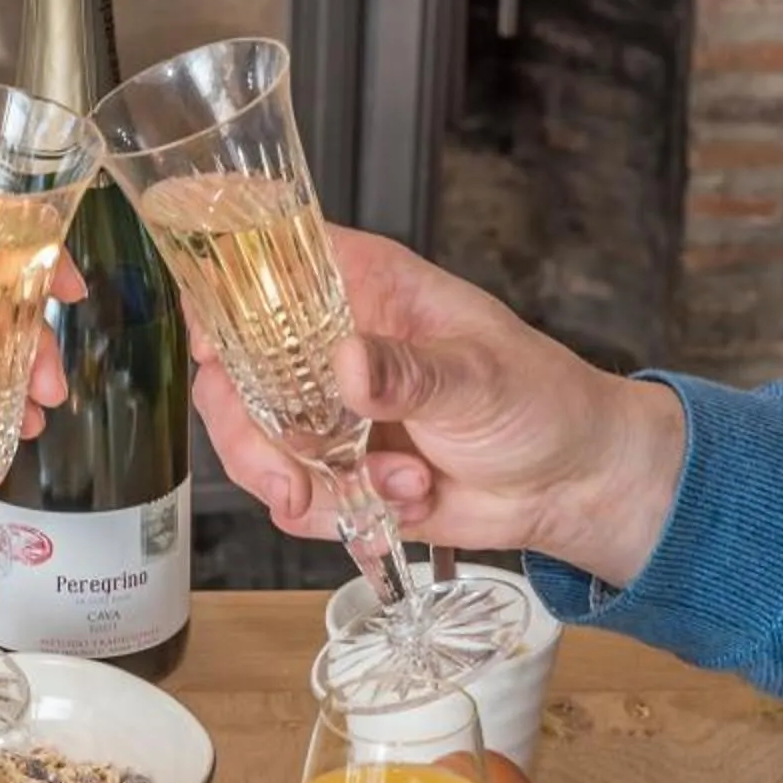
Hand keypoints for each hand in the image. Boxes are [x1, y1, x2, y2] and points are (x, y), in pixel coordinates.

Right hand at [189, 225, 686, 585]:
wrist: (568, 484)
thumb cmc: (540, 400)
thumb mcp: (479, 375)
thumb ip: (410, 371)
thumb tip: (349, 365)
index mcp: (360, 286)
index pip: (258, 266)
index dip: (218, 299)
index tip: (214, 349)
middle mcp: (329, 345)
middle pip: (230, 374)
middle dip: (250, 435)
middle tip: (290, 479)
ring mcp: (326, 412)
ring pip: (253, 444)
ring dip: (308, 484)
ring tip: (389, 488)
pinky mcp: (336, 471)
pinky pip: (295, 499)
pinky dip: (341, 515)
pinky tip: (403, 501)